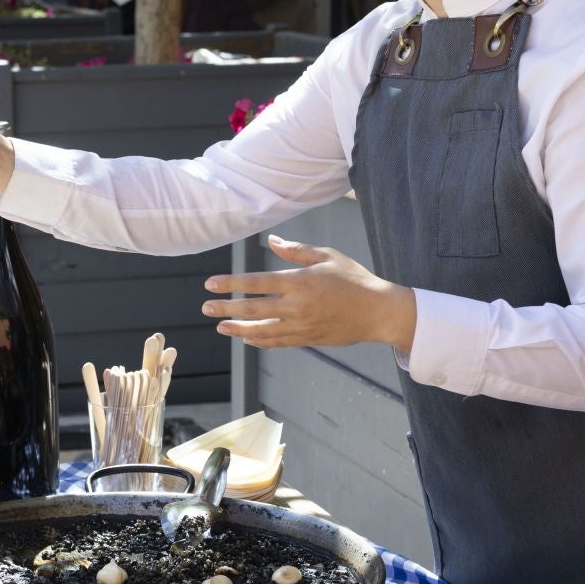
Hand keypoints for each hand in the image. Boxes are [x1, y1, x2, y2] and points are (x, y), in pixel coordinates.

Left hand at [202, 237, 416, 351]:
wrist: (378, 311)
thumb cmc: (354, 279)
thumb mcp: (327, 256)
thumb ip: (297, 250)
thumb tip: (273, 241)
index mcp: (300, 282)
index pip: (257, 283)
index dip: (231, 284)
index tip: (211, 285)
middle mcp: (297, 306)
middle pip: (253, 309)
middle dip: (226, 309)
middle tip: (206, 308)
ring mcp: (302, 326)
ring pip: (262, 330)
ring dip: (238, 329)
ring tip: (221, 327)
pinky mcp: (308, 339)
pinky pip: (278, 342)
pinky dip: (260, 341)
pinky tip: (247, 338)